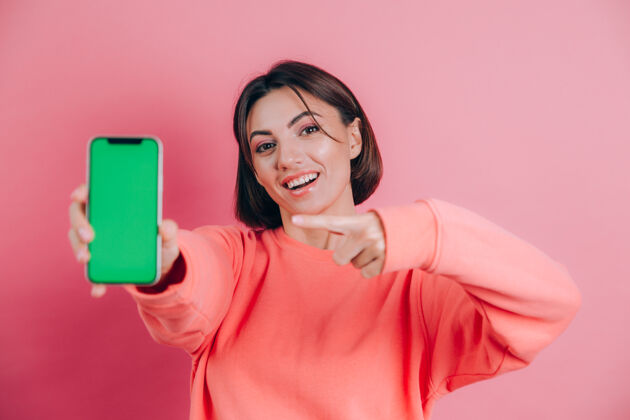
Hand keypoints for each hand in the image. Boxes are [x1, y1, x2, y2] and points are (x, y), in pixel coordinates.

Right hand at [68, 183, 180, 297]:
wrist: (160, 267)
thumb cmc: (160, 242)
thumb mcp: (168, 237)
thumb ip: (169, 230)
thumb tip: (163, 226)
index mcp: (114, 208)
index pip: (93, 193)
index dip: (82, 192)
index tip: (79, 196)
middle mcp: (100, 222)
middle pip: (79, 216)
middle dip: (79, 224)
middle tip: (88, 236)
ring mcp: (96, 243)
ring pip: (77, 240)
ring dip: (78, 249)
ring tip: (86, 258)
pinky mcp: (98, 263)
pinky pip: (91, 272)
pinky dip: (94, 281)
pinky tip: (98, 289)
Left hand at [292, 212, 385, 278]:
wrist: (415, 231)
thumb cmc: (382, 226)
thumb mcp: (365, 221)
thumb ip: (346, 227)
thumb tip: (329, 232)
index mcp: (358, 222)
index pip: (330, 221)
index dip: (311, 221)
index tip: (294, 219)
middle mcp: (365, 234)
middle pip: (339, 258)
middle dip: (346, 255)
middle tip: (360, 246)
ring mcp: (376, 249)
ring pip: (354, 265)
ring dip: (362, 259)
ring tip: (376, 248)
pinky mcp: (384, 263)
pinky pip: (365, 273)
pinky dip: (371, 268)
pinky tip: (381, 257)